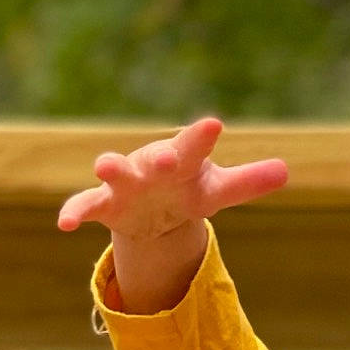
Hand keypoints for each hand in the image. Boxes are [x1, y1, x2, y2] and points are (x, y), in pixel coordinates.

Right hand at [56, 115, 287, 238]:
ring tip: (103, 163)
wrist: (151, 208)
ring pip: (116, 172)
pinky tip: (63, 224)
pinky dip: (74, 212)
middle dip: (160, 158)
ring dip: (111, 167)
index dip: (202, 138)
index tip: (214, 126)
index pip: (195, 148)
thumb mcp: (217, 190)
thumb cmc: (186, 189)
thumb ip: (247, 183)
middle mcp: (152, 167)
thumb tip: (285, 170)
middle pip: (156, 159)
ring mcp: (126, 183)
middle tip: (165, 156)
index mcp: (183, 161)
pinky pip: (86, 205)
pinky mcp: (105, 204)